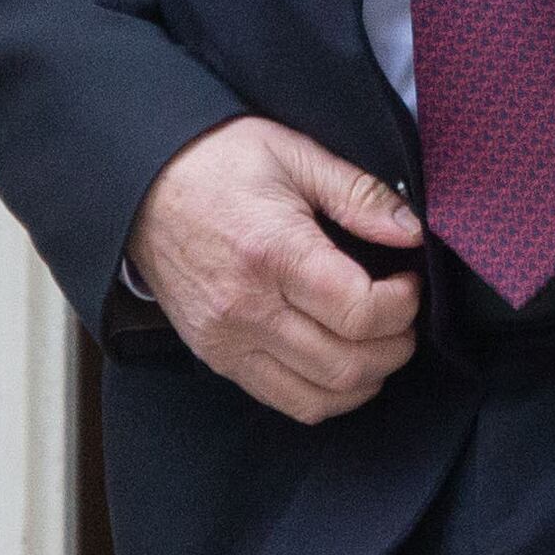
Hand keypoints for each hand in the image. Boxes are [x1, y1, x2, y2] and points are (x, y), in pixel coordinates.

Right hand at [125, 117, 425, 422]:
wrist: (142, 186)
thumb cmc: (219, 162)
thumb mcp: (294, 155)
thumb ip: (359, 194)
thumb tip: (412, 232)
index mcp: (273, 252)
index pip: (359, 312)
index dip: (403, 305)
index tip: (408, 281)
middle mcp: (247, 308)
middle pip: (347, 365)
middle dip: (395, 346)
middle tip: (403, 315)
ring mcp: (227, 340)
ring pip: (318, 397)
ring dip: (366, 379)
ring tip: (378, 341)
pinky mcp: (215, 356)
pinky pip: (282, 400)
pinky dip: (324, 394)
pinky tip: (339, 360)